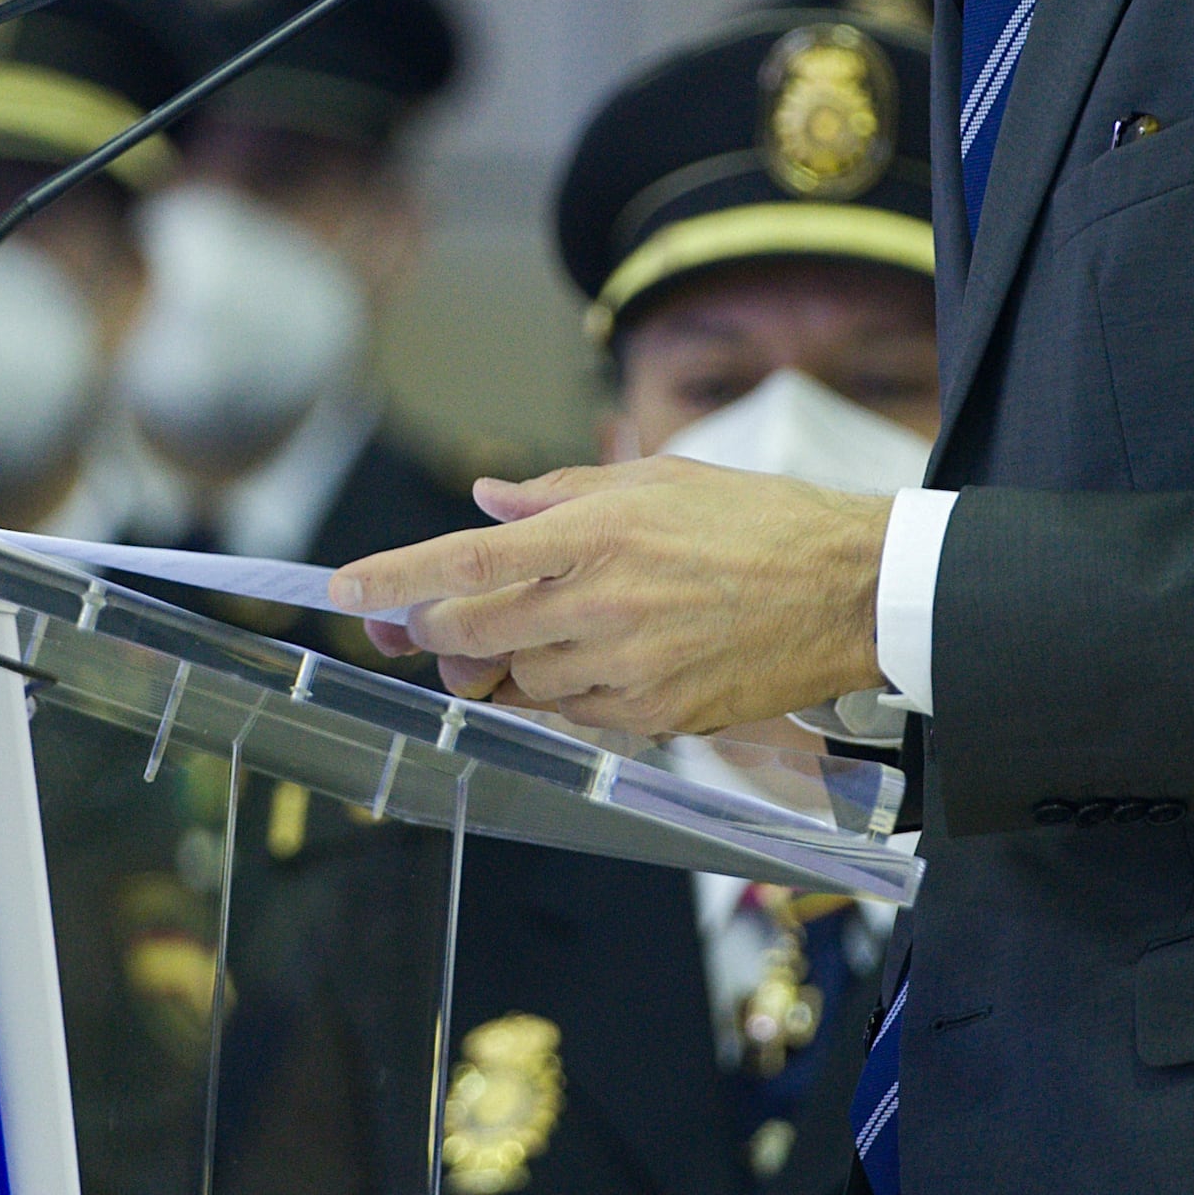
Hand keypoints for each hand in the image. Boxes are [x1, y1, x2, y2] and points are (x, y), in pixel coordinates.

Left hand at [332, 462, 891, 739]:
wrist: (850, 590)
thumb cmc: (758, 521)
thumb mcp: (658, 480)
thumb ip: (561, 493)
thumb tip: (488, 497)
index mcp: (596, 534)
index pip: (463, 562)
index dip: (392, 579)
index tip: (343, 587)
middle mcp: (601, 604)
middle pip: (468, 635)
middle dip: (426, 632)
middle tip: (412, 625)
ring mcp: (626, 667)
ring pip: (515, 681)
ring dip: (497, 664)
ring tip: (518, 636)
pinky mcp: (655, 713)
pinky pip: (570, 712)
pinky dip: (553, 692)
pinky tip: (574, 662)